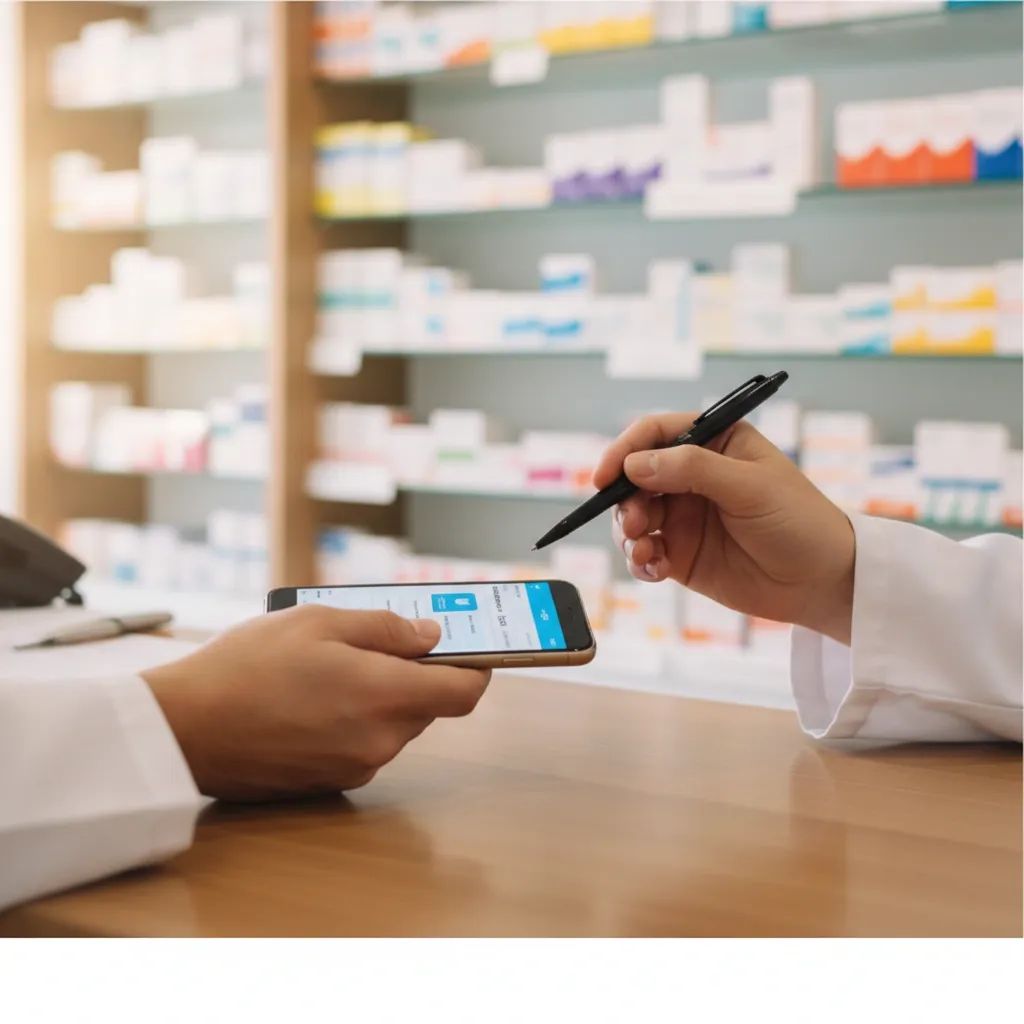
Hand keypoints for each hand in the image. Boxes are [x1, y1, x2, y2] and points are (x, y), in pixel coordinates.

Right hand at [143, 606, 489, 800]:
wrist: (182, 729)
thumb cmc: (247, 666)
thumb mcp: (320, 621)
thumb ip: (387, 628)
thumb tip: (432, 635)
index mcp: (386, 697)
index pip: (465, 692)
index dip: (475, 667)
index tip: (470, 648)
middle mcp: (380, 741)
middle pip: (428, 706)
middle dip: (415, 674)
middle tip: (377, 643)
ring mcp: (354, 768)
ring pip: (394, 726)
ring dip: (381, 697)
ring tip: (329, 667)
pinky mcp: (329, 783)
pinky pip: (363, 745)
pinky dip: (354, 720)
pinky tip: (311, 699)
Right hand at [594, 414, 855, 644]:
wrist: (822, 582)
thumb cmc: (799, 521)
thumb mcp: (749, 486)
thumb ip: (692, 469)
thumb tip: (635, 463)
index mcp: (714, 443)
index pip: (655, 434)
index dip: (624, 451)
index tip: (606, 476)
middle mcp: (692, 477)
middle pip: (634, 477)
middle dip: (625, 501)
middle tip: (635, 524)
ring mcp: (684, 516)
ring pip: (632, 517)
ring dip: (628, 533)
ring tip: (645, 552)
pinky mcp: (681, 554)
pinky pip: (643, 554)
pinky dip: (639, 561)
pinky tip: (655, 570)